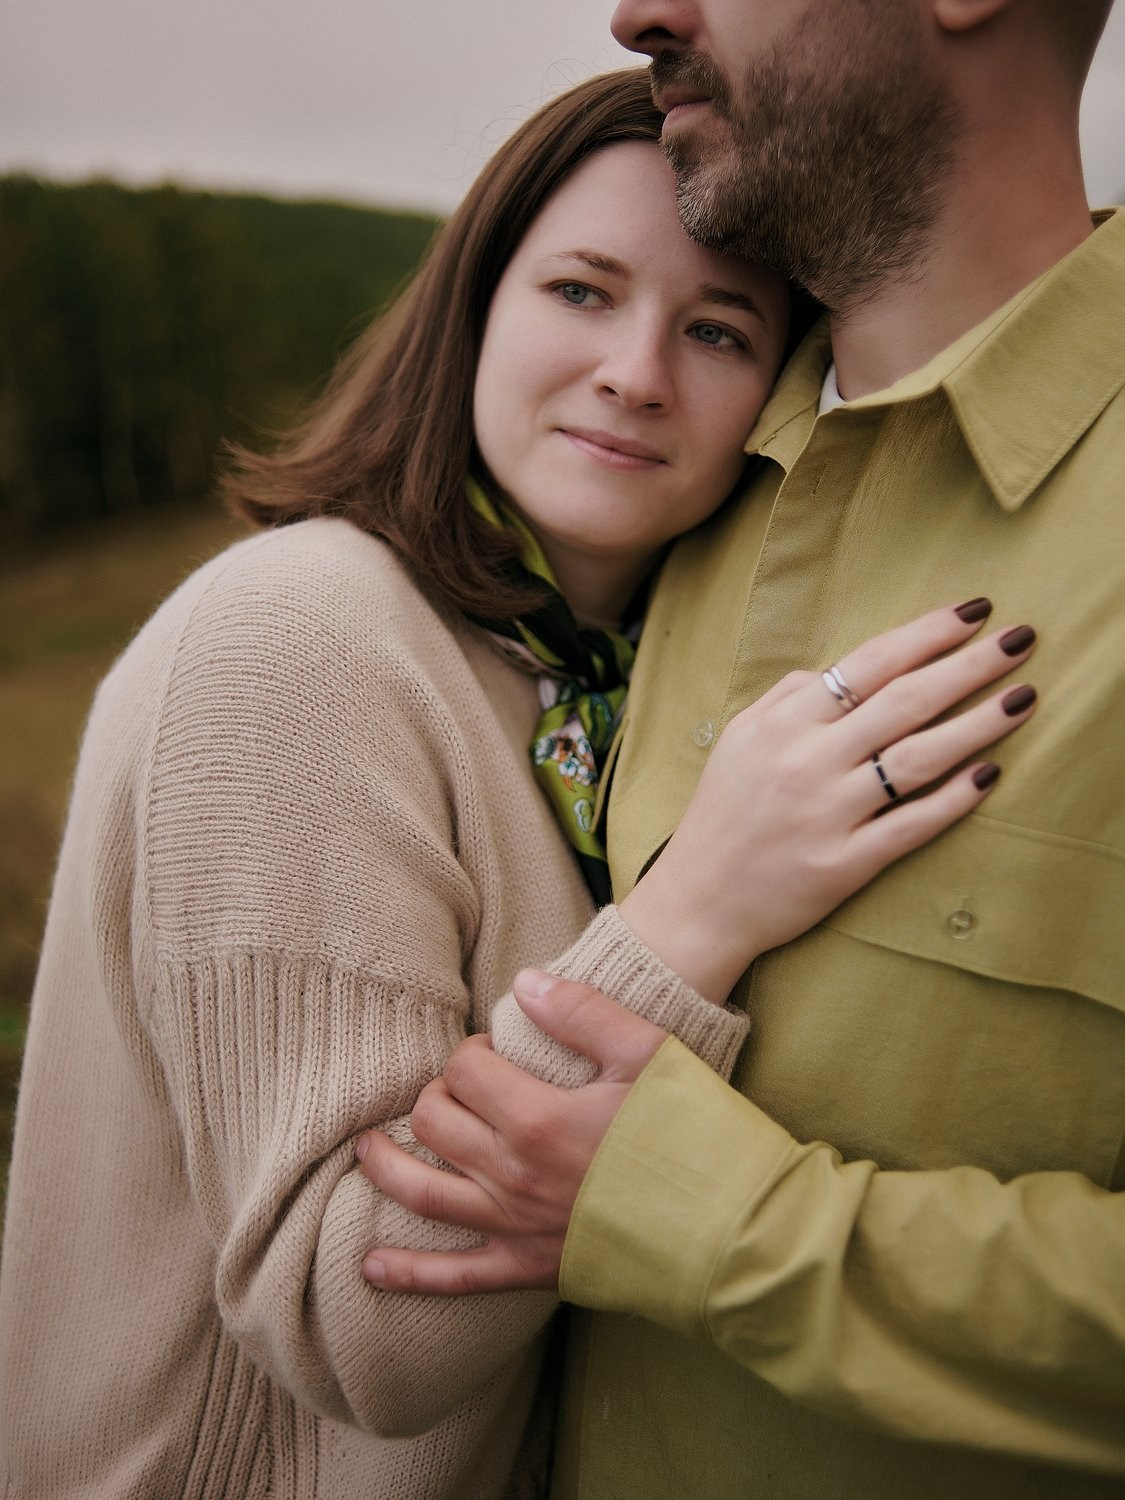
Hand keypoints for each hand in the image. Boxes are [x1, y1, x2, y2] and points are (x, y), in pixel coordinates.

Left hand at [356, 971, 665, 1293]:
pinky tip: (371, 1265)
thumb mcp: (649, 1052)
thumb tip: (522, 982)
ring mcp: (516, 1226)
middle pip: (435, 1121)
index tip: (497, 1051)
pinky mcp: (528, 1268)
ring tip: (364, 1147)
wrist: (733, 1226)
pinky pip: (454, 1277)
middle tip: (462, 1086)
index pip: (466, 1070)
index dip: (473, 1051)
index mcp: (538, 1118)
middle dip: (436, 1094)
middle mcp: (514, 1175)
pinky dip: (408, 1272)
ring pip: (423, 1192)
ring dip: (385, 1166)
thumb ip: (581, 1012)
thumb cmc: (695, 1132)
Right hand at [620, 601, 1037, 1000]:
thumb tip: (838, 672)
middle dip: (969, 666)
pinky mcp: (844, 864)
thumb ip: (788, 697)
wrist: (697, 902)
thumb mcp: (739, 739)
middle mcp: (808, 762)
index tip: (974, 612)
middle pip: (904, 702)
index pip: (868, 665)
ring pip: (918, 760)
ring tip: (1024, 698)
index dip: (926, 634)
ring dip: (978, 725)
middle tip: (1021, 640)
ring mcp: (829, 814)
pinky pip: (910, 826)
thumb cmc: (722, 815)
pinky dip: (953, 800)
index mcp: (784, 724)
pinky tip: (990, 774)